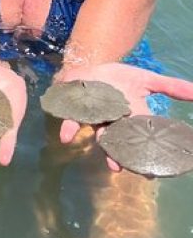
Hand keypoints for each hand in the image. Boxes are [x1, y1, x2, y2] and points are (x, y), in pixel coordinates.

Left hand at [56, 63, 192, 170]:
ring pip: (101, 136)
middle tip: (132, 171)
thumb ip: (171, 87)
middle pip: (122, 142)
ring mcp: (96, 117)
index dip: (149, 154)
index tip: (153, 172)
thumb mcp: (147, 79)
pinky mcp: (77, 110)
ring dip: (105, 148)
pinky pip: (72, 121)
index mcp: (133, 116)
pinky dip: (69, 128)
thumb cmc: (119, 77)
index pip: (144, 137)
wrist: (91, 65)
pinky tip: (66, 137)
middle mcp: (115, 121)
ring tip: (111, 164)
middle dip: (125, 157)